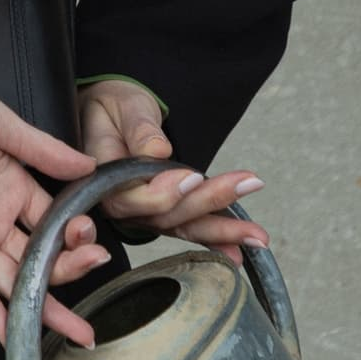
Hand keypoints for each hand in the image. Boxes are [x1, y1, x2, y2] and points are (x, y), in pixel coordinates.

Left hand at [0, 93, 112, 350]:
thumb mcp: (1, 125)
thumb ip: (43, 150)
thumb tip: (87, 166)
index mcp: (16, 188)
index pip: (56, 222)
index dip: (75, 233)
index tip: (89, 237)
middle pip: (40, 257)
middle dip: (71, 272)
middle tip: (94, 268)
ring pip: (14, 280)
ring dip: (43, 306)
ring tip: (74, 330)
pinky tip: (14, 335)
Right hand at [75, 78, 271, 268]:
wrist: (111, 114)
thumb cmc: (112, 108)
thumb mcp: (122, 107)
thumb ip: (137, 129)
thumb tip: (158, 150)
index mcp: (102, 180)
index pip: (131, 198)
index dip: (163, 192)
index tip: (193, 177)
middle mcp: (122, 205)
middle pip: (165, 215)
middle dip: (208, 203)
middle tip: (245, 184)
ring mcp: (143, 213)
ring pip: (182, 226)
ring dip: (222, 230)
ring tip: (258, 235)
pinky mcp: (162, 213)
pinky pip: (188, 229)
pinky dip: (214, 239)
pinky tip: (239, 252)